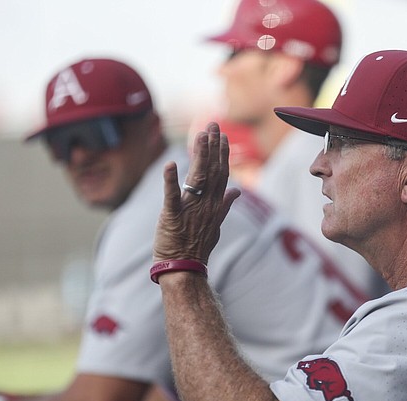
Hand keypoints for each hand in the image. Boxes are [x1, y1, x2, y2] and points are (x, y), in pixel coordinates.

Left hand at [153, 122, 240, 263]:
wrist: (183, 268)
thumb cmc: (197, 247)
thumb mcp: (216, 225)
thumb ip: (225, 205)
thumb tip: (237, 191)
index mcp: (215, 205)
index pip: (222, 174)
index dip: (222, 154)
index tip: (222, 136)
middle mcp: (205, 204)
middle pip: (211, 170)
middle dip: (212, 146)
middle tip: (212, 124)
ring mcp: (189, 209)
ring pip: (197, 177)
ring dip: (199, 155)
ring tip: (200, 135)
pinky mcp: (171, 216)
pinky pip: (171, 196)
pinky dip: (170, 180)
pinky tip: (170, 164)